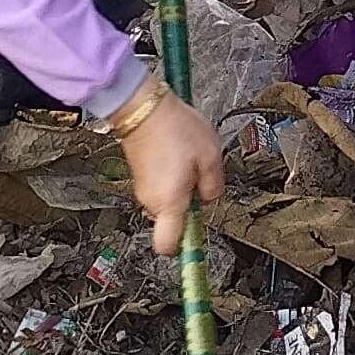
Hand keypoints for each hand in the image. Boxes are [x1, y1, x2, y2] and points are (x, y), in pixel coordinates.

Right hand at [116, 91, 223, 252]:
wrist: (143, 107)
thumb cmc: (176, 130)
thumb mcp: (211, 157)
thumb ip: (213, 186)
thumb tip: (208, 198)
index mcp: (170, 203)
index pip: (169, 246)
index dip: (184, 247)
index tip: (198, 239)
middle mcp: (152, 202)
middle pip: (173, 221)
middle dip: (190, 205)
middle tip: (201, 178)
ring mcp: (143, 189)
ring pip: (168, 202)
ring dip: (181, 188)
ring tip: (189, 160)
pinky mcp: (140, 175)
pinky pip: (160, 187)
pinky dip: (171, 177)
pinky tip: (178, 154)